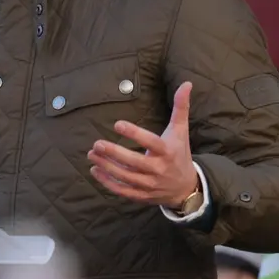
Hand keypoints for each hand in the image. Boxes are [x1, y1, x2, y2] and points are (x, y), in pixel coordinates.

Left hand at [87, 81, 197, 209]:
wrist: (186, 187)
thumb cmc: (180, 153)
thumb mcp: (180, 131)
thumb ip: (180, 107)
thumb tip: (186, 83)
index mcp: (168, 152)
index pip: (151, 143)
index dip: (135, 134)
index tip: (117, 124)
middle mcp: (159, 169)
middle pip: (135, 163)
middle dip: (114, 154)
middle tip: (97, 143)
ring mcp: (150, 184)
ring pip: (126, 177)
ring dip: (106, 167)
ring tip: (92, 154)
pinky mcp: (142, 195)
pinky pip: (123, 191)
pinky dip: (108, 183)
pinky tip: (94, 171)